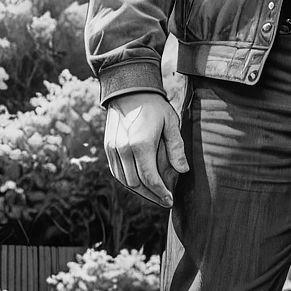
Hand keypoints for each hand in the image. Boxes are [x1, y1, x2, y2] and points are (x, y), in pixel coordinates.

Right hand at [104, 91, 189, 207]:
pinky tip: (140, 184)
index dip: (161, 193)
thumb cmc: (154, 107)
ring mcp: (112, 148)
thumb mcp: (172, 124)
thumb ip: (176, 148)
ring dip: (139, 191)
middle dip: (151, 195)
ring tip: (154, 195)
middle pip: (135, 184)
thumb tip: (183, 171)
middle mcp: (123, 149)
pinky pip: (116, 172)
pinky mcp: (108, 147)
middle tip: (165, 200)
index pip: (150, 178)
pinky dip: (127, 181)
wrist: (129, 90)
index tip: (170, 200)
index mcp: (140, 144)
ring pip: (123, 180)